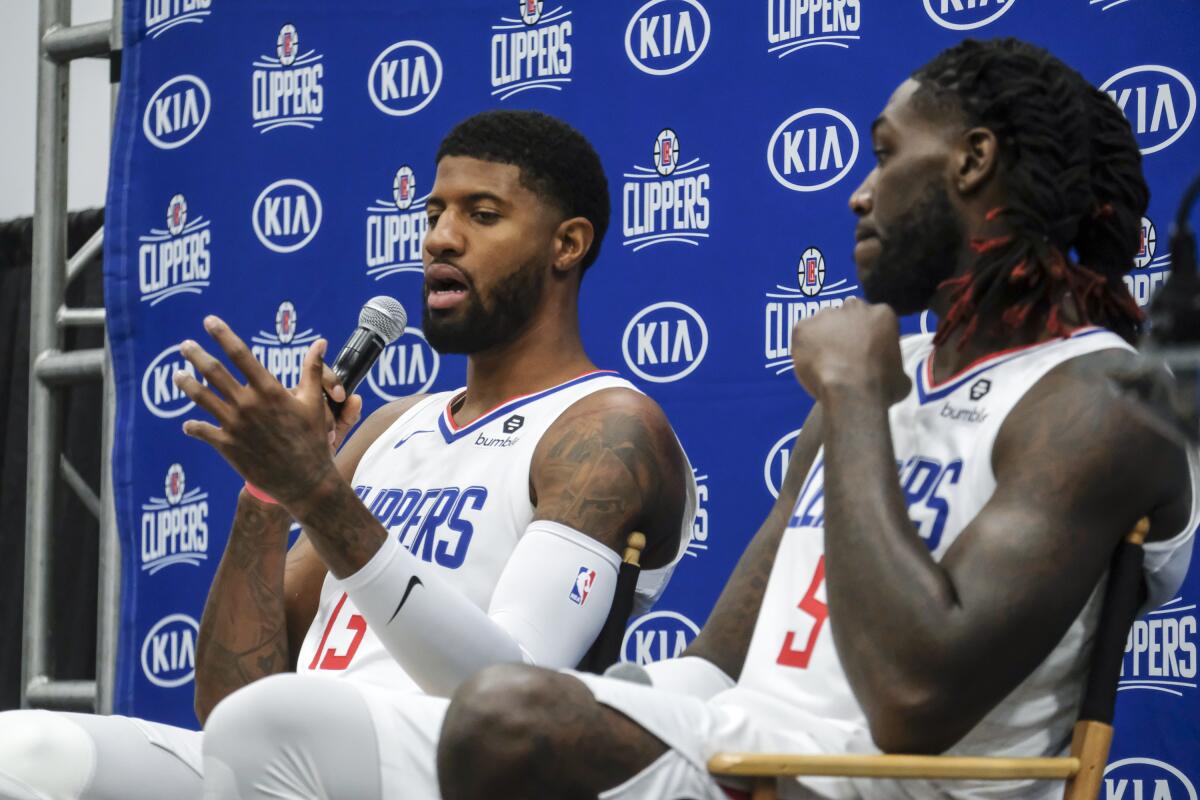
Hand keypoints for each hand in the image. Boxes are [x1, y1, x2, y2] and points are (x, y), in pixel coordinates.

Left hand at [173, 316, 356, 508]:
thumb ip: (312, 370)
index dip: (223, 335)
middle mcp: (248, 404)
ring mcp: (234, 425)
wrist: (304, 480)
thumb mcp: (314, 402)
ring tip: (177, 375)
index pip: (240, 354)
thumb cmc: (313, 439)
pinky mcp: (227, 445)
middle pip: (214, 372)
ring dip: (187, 384)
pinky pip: (202, 431)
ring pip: (202, 398)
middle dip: (197, 355)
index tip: (209, 321)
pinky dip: (193, 427)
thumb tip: (319, 342)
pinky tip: (188, 424)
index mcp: (269, 390)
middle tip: (184, 345)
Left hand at [790, 298, 910, 404]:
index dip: (866, 335)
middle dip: (844, 330)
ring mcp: (827, 315)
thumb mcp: (902, 377)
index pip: (873, 318)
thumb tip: (893, 375)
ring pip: (823, 323)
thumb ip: (894, 367)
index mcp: (882, 314)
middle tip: (842, 353)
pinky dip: (804, 347)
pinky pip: (803, 334)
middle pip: (847, 315)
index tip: (863, 350)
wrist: (851, 392)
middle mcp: (854, 307)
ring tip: (823, 361)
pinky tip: (810, 363)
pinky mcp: (804, 327)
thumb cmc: (882, 387)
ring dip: (823, 337)